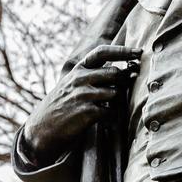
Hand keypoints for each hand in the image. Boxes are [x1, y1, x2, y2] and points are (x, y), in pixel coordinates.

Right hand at [23, 44, 140, 164]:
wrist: (42, 130)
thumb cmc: (62, 107)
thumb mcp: (71, 85)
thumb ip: (93, 76)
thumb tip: (124, 73)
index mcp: (77, 70)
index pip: (102, 53)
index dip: (122, 51)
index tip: (138, 52)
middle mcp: (80, 79)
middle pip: (114, 73)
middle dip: (124, 81)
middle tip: (126, 89)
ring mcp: (83, 95)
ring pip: (116, 93)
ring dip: (117, 102)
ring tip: (108, 108)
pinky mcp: (87, 112)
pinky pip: (112, 112)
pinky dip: (112, 117)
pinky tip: (104, 120)